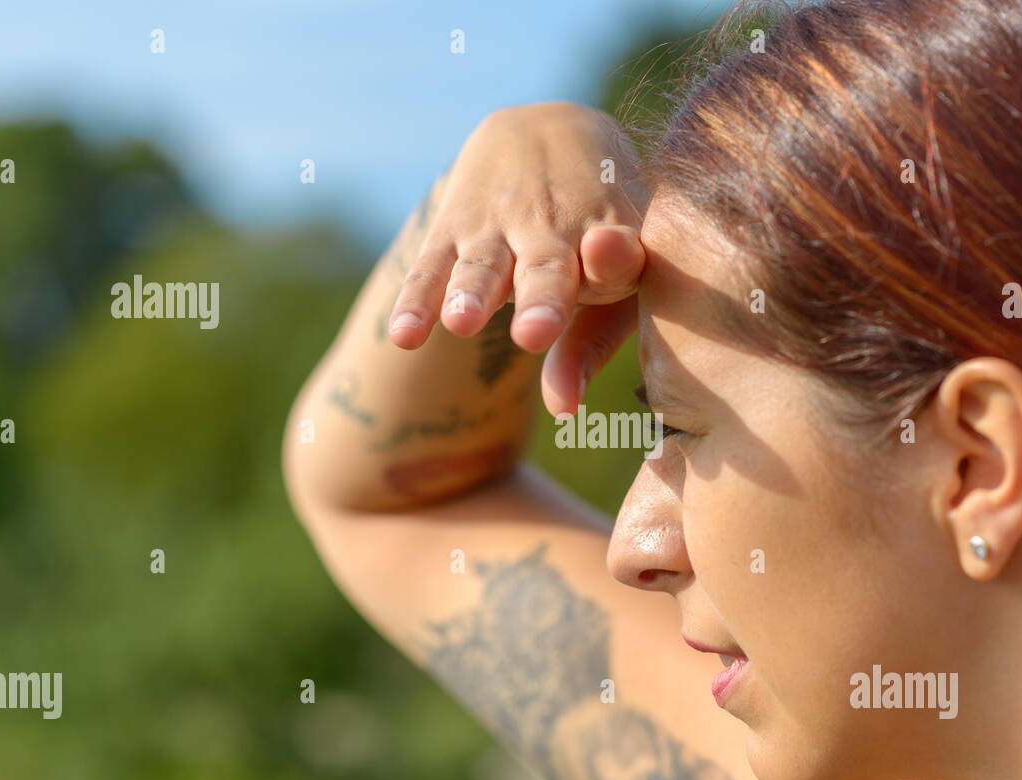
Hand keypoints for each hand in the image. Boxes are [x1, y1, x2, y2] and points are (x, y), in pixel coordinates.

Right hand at [387, 102, 646, 417]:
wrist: (549, 126)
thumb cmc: (598, 233)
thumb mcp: (610, 282)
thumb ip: (588, 348)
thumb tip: (563, 411)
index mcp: (613, 236)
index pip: (618, 251)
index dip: (614, 255)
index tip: (605, 253)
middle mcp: (557, 228)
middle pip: (549, 266)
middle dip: (542, 299)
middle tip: (535, 333)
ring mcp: (502, 226)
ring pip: (486, 264)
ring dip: (475, 292)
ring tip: (462, 322)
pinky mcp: (455, 227)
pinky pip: (432, 267)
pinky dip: (416, 300)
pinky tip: (403, 336)